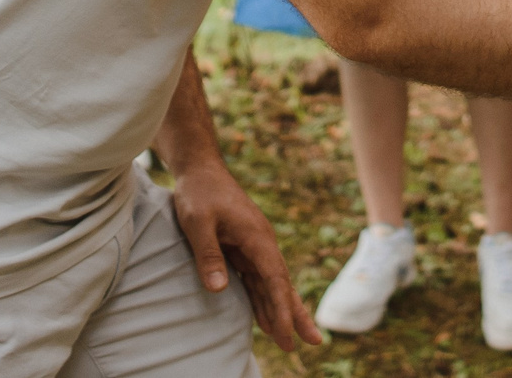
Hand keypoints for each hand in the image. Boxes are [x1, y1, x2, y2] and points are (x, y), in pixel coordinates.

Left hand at [171, 158, 321, 352]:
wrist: (200, 169)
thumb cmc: (199, 193)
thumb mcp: (197, 222)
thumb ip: (208, 254)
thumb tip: (219, 289)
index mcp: (256, 237)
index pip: (275, 280)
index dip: (282, 309)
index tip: (288, 334)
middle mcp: (261, 243)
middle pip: (282, 284)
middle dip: (296, 314)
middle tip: (313, 342)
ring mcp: (253, 246)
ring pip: (272, 284)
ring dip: (282, 311)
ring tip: (292, 339)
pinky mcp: (242, 249)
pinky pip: (257, 280)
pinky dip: (264, 300)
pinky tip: (266, 318)